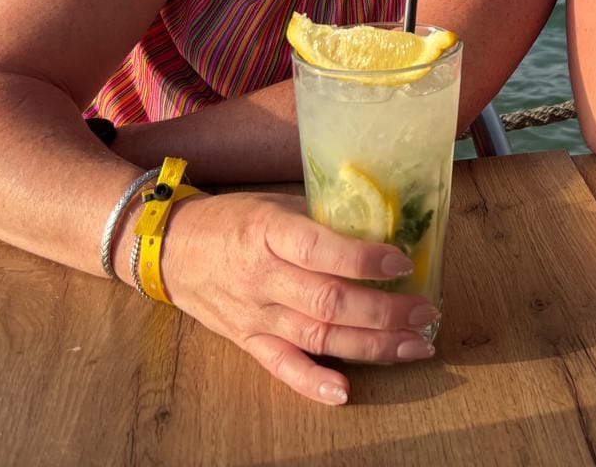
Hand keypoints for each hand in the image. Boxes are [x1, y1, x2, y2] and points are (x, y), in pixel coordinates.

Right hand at [160, 192, 436, 404]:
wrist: (169, 248)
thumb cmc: (234, 219)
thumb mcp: (276, 203)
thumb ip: (323, 219)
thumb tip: (386, 227)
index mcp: (268, 232)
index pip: (320, 249)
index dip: (364, 259)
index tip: (404, 262)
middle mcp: (261, 277)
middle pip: (328, 302)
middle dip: (385, 311)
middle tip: (426, 311)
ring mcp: (254, 314)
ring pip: (317, 337)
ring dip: (371, 346)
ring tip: (415, 346)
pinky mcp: (246, 341)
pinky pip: (281, 367)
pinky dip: (312, 383)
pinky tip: (345, 391)